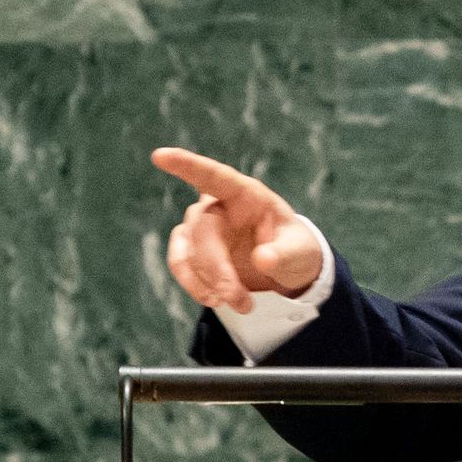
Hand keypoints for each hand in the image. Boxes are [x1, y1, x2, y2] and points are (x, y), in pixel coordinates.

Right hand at [152, 147, 322, 313]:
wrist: (284, 268)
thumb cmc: (294, 249)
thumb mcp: (301, 252)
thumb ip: (285, 254)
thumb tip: (263, 259)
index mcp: (246, 194)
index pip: (213, 175)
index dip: (187, 165)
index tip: (160, 156)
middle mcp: (217, 206)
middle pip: (202, 231)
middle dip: (218, 270)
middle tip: (241, 301)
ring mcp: (200, 227)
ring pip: (187, 252)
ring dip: (206, 282)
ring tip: (240, 305)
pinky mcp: (191, 249)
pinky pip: (180, 264)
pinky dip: (194, 285)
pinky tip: (214, 299)